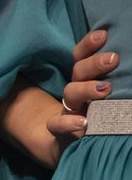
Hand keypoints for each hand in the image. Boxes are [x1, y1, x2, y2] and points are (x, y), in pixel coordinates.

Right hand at [48, 29, 117, 146]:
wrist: (62, 145)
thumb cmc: (91, 117)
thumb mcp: (98, 98)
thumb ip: (106, 80)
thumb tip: (122, 60)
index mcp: (82, 81)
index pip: (81, 58)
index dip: (88, 45)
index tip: (104, 34)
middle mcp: (74, 94)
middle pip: (78, 73)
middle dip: (94, 64)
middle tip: (113, 58)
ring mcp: (67, 111)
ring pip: (70, 95)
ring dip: (85, 89)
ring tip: (104, 88)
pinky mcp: (61, 132)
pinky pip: (58, 126)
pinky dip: (68, 123)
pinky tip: (82, 122)